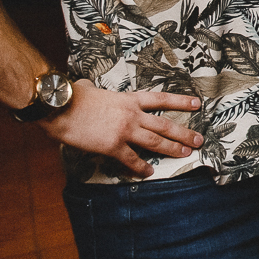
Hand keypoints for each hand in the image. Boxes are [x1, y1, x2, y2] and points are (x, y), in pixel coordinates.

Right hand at [40, 80, 204, 177]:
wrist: (60, 107)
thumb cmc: (72, 96)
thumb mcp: (92, 88)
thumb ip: (98, 91)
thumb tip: (86, 85)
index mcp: (129, 99)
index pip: (162, 99)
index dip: (181, 102)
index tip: (197, 104)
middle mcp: (132, 114)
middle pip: (165, 125)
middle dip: (184, 133)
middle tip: (199, 140)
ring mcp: (124, 131)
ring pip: (155, 142)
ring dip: (172, 149)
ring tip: (185, 154)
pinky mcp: (112, 146)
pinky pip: (131, 159)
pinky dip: (140, 167)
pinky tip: (148, 172)